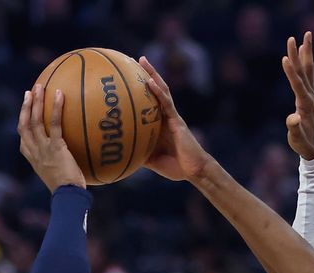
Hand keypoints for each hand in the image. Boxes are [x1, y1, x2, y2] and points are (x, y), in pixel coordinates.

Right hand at [17, 84, 85, 192]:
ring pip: (34, 120)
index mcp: (32, 158)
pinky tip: (60, 94)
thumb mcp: (61, 175)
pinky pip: (54, 123)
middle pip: (24, 124)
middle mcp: (34, 151)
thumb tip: (76, 157)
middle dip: (26, 106)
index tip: (26, 110)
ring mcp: (42, 149)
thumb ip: (62, 163)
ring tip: (40, 86)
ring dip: (36, 102)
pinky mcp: (55, 147)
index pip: (23, 137)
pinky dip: (56, 107)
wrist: (67, 197)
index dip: (23, 121)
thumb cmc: (68, 191)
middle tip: (30, 91)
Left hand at [139, 57, 210, 181]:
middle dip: (147, 73)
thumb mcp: (151, 159)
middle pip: (156, 89)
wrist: (194, 172)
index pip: (150, 100)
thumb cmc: (175, 166)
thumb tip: (120, 152)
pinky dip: (158, 92)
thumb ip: (138, 151)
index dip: (141, 87)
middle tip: (134, 59)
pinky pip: (166, 104)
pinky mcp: (177, 121)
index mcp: (160, 122)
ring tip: (142, 60)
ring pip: (162, 90)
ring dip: (152, 74)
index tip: (128, 75)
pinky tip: (150, 82)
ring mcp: (172, 116)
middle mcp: (166, 116)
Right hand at [282, 33, 313, 160]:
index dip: (291, 72)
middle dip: (298, 54)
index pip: (297, 84)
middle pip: (304, 71)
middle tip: (293, 38)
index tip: (285, 58)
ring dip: (306, 53)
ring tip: (304, 37)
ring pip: (308, 70)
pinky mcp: (309, 96)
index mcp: (305, 104)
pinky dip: (305, 63)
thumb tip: (293, 118)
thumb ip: (294, 127)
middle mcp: (310, 96)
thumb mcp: (297, 139)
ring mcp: (311, 95)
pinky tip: (303, 54)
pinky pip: (307, 75)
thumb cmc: (304, 144)